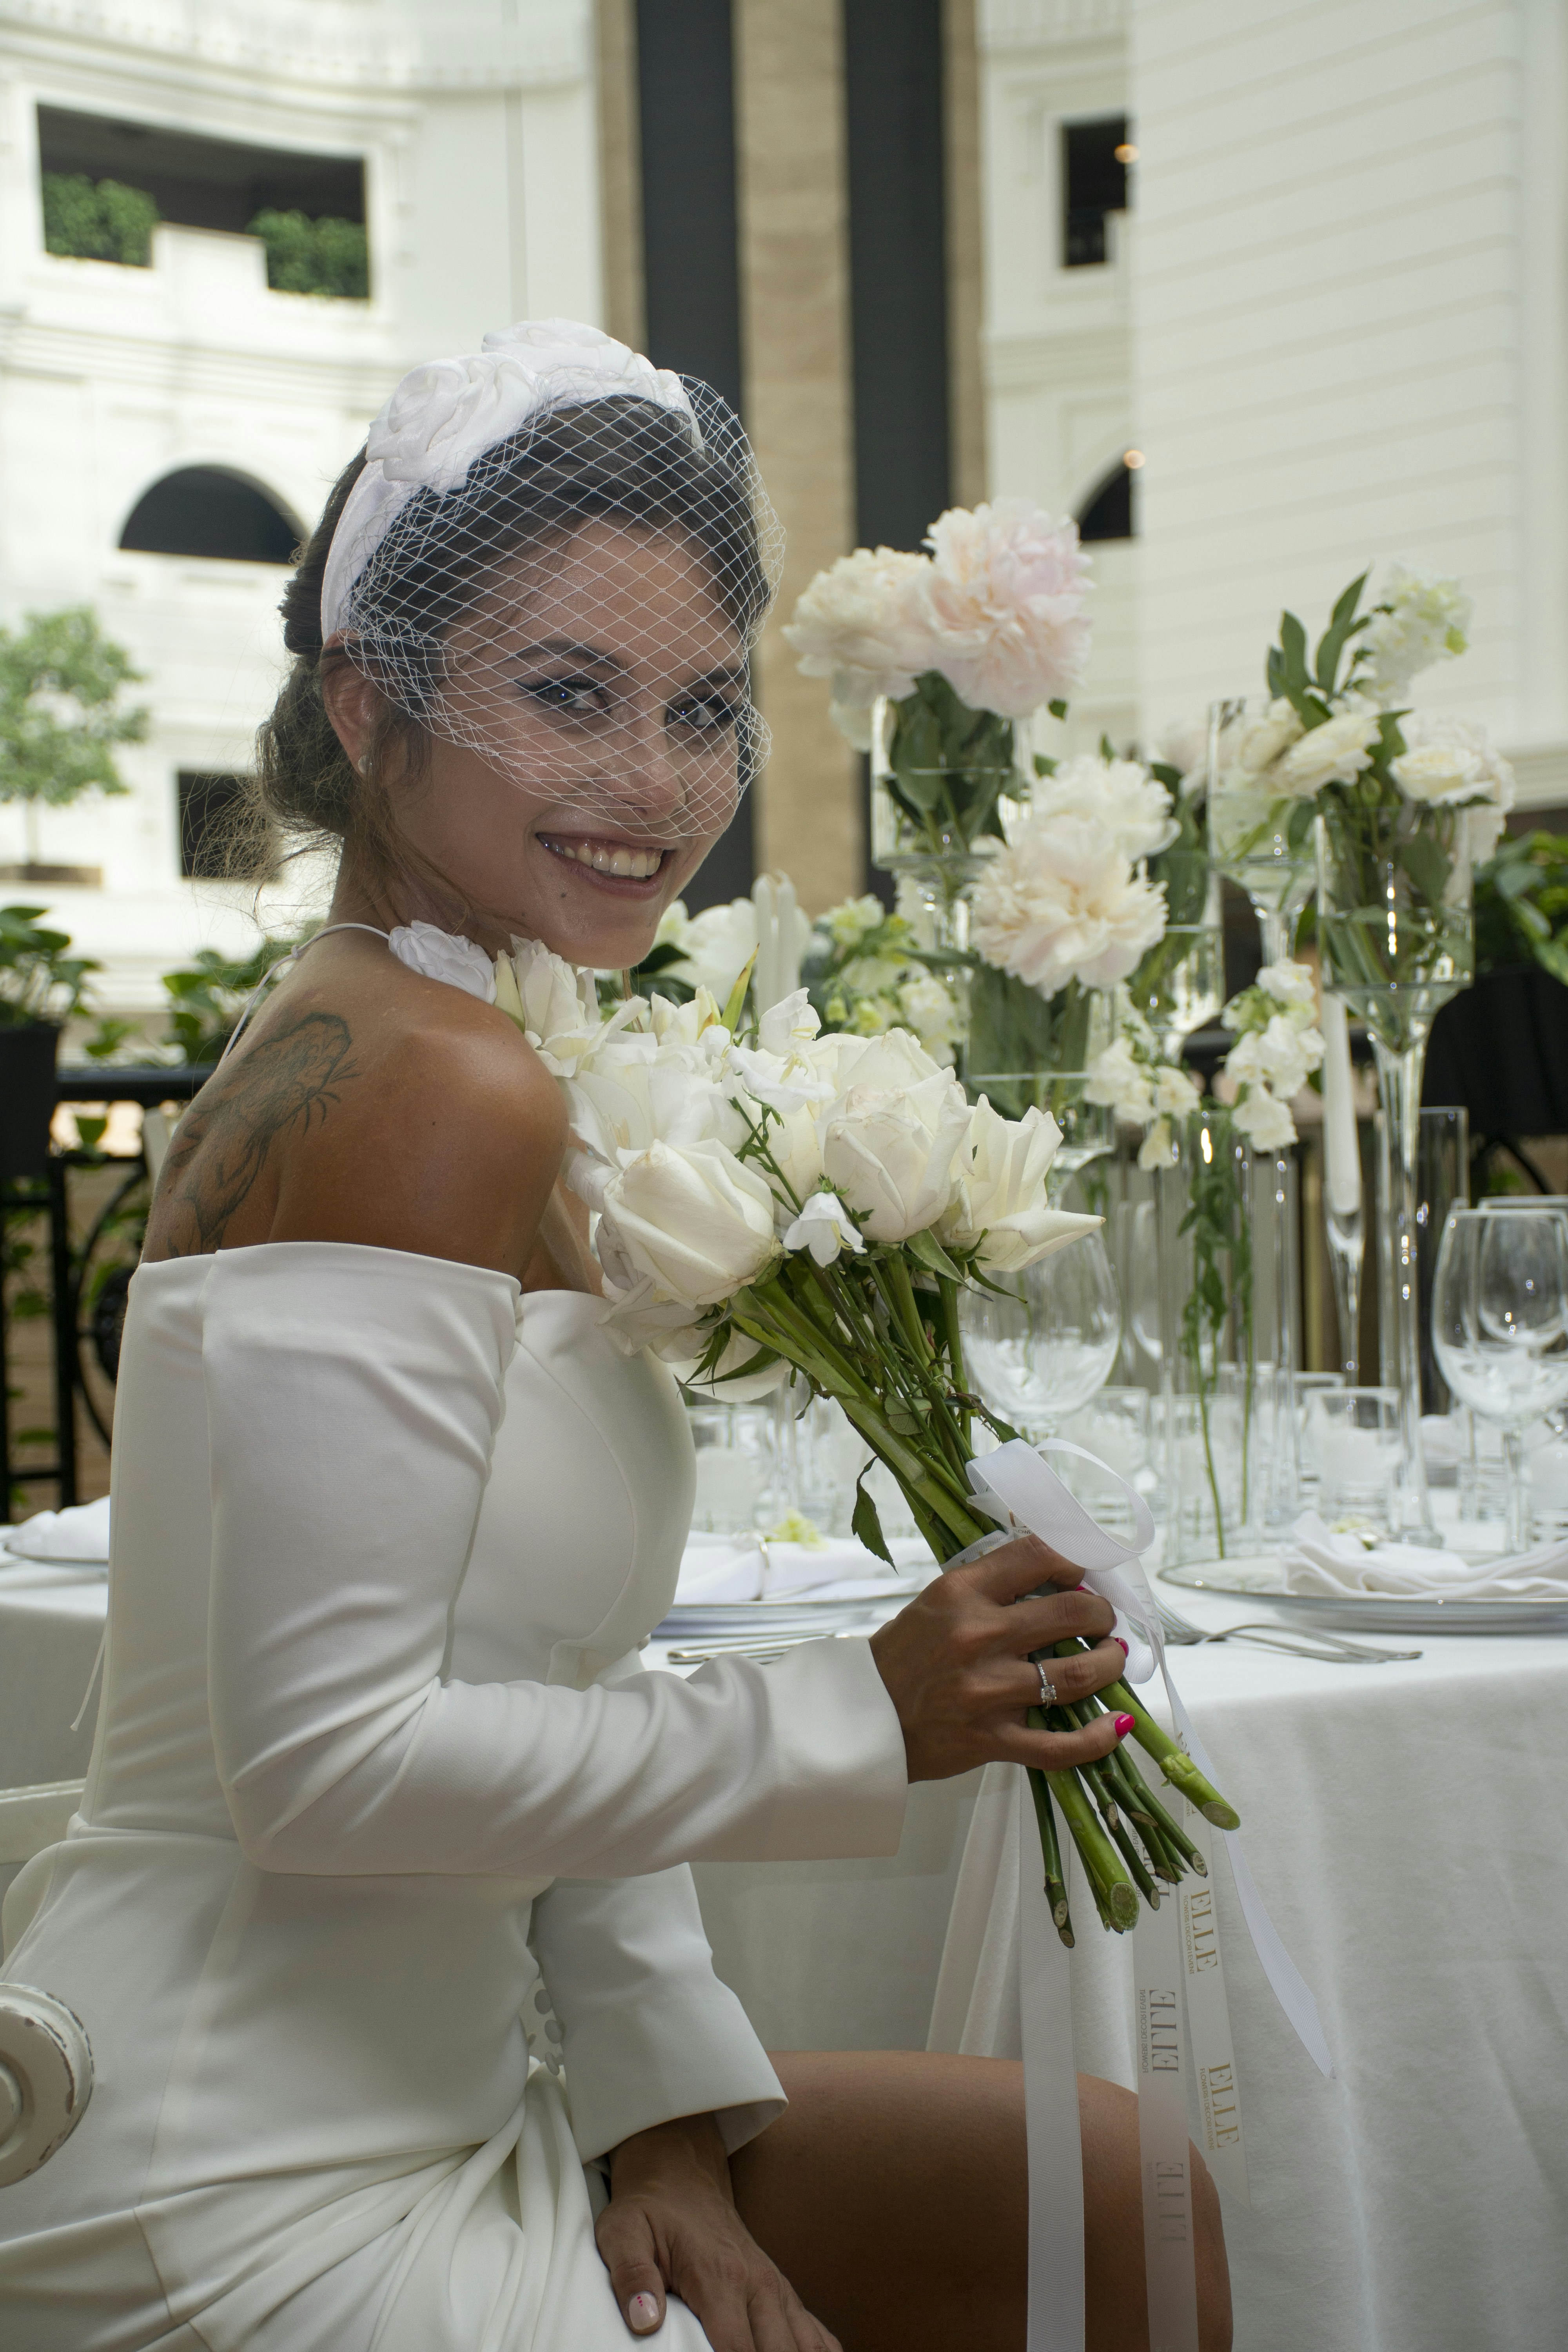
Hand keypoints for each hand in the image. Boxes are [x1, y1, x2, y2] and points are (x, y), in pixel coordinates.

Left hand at [598, 2111, 840, 2350]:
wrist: (681, 2174)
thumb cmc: (649, 2210)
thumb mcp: (622, 2232)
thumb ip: (631, 2275)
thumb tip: (643, 2322)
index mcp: (720, 2276)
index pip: (739, 2351)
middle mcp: (758, 2284)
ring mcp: (776, 2288)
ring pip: (807, 2346)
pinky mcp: (782, 2292)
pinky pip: (817, 2333)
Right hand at [868, 1532, 1128, 1781]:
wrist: (864, 1717)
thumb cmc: (905, 1654)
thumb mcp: (939, 1601)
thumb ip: (992, 1586)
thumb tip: (1055, 1574)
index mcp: (962, 1594)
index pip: (1037, 1557)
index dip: (1075, 1561)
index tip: (1082, 1575)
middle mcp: (978, 1637)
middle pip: (1071, 1614)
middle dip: (1101, 1615)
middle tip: (1102, 1621)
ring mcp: (988, 1691)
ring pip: (1077, 1675)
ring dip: (1109, 1664)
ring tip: (1112, 1658)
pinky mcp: (992, 1739)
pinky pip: (1060, 1746)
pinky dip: (1096, 1738)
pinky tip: (1114, 1724)